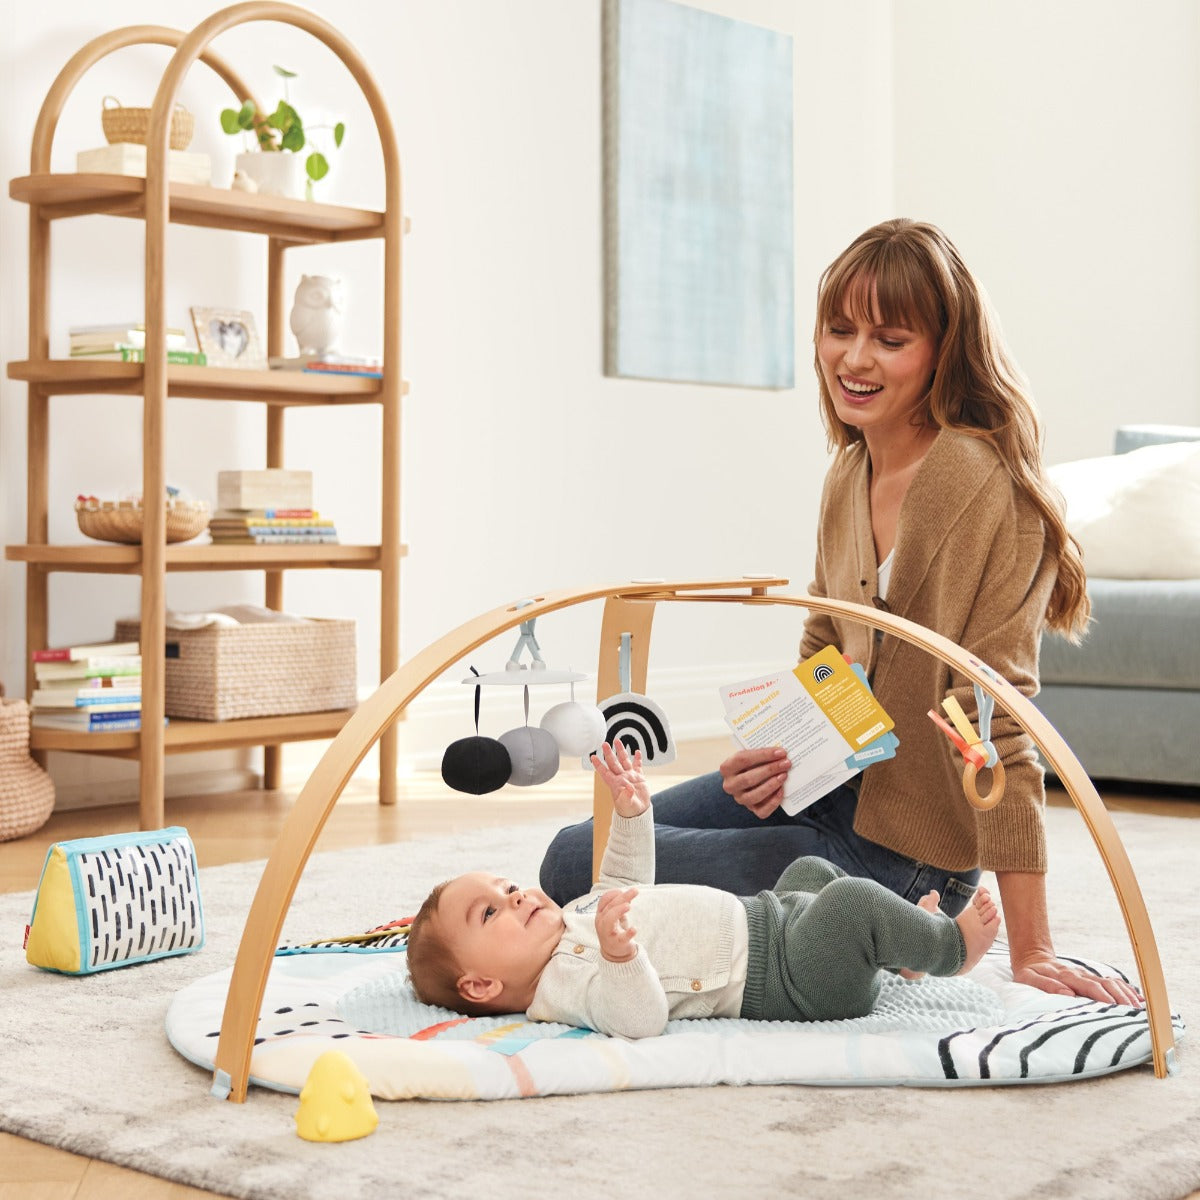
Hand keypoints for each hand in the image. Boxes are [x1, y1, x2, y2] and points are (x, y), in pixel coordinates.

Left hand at [591, 741, 650, 817]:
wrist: (639, 812)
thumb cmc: (629, 810)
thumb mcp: (627, 804)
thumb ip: (627, 796)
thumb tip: (628, 787)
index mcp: (615, 784)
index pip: (604, 772)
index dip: (598, 765)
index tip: (592, 757)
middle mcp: (621, 777)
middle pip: (613, 763)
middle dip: (609, 753)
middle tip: (604, 743)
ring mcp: (630, 776)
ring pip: (624, 760)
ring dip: (621, 751)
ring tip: (617, 741)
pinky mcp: (639, 777)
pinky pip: (638, 766)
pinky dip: (637, 759)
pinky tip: (637, 751)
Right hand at [595, 887, 637, 961]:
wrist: (613, 952)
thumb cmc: (614, 931)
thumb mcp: (614, 917)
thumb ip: (618, 906)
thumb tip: (627, 894)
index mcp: (601, 915)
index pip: (604, 901)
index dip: (612, 894)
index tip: (622, 890)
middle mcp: (602, 923)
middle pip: (610, 907)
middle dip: (622, 897)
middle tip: (634, 891)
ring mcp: (608, 933)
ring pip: (609, 920)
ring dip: (618, 911)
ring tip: (628, 906)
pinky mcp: (617, 943)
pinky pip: (621, 938)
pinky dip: (628, 933)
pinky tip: (634, 929)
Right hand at [719, 746, 790, 818]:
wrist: (750, 779)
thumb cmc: (753, 764)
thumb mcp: (752, 756)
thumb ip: (762, 754)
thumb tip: (780, 753)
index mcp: (727, 768)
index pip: (742, 759)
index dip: (763, 755)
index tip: (780, 752)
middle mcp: (730, 785)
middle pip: (748, 778)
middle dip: (770, 770)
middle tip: (786, 763)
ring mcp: (740, 799)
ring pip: (755, 796)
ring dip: (772, 785)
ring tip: (784, 775)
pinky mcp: (752, 809)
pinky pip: (763, 810)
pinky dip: (774, 801)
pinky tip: (782, 790)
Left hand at [1011, 955, 1143, 1006]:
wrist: (1033, 958)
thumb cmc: (1030, 974)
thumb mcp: (1029, 979)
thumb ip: (1047, 986)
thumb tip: (1067, 994)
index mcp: (1066, 976)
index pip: (1089, 986)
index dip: (1103, 997)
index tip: (1114, 1007)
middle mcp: (1080, 975)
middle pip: (1106, 985)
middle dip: (1121, 998)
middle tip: (1134, 1013)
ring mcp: (1088, 976)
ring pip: (1112, 982)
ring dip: (1126, 994)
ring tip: (1140, 1008)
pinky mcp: (1092, 978)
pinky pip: (1112, 982)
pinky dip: (1126, 989)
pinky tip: (1139, 999)